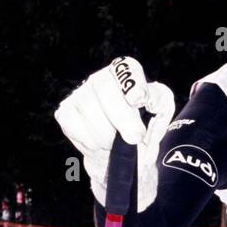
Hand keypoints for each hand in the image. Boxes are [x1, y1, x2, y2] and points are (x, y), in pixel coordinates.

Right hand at [54, 56, 174, 210]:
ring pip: (90, 111)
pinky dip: (91, 142)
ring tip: (115, 142)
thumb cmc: (142, 132)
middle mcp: (101, 78)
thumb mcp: (160, 116)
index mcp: (126, 74)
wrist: (120, 157)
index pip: (127, 69)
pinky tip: (99, 144)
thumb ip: (160, 105)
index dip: (132, 83)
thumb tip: (149, 101)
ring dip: (108, 135)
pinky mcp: (65, 112)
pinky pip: (76, 127)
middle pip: (104, 87)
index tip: (138, 101)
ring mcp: (80, 94)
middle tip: (134, 138)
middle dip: (122, 117)